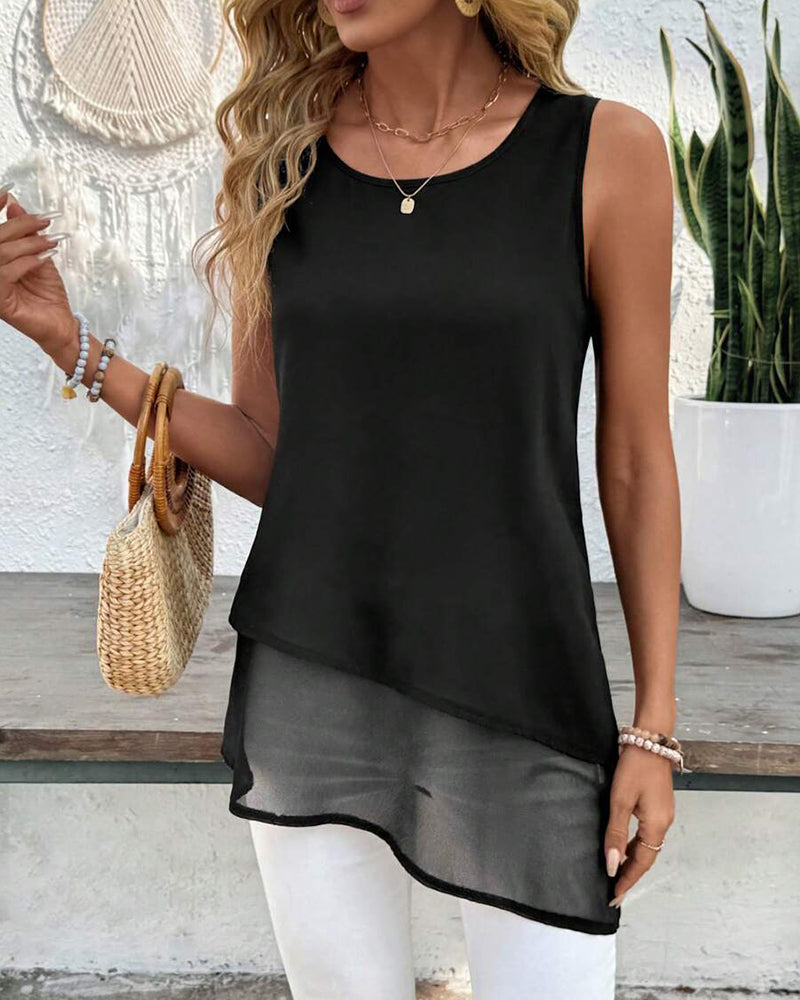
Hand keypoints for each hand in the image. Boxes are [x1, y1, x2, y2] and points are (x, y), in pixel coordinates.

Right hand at [0, 189, 75, 357]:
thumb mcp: (37, 255)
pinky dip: (27, 262)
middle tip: (44, 221)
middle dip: (20, 226)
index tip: (8, 193)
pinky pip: (5, 273)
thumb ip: (23, 232)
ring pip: (0, 254)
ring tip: (50, 241)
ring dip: (28, 243)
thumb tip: (13, 203)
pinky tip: (44, 258)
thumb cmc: (46, 293)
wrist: (60, 324)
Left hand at [603, 743, 674, 906]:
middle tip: (612, 890)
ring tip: (616, 873)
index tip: (614, 896)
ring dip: (633, 860)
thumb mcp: (620, 800)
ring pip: (648, 845)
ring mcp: (664, 813)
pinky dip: (636, 845)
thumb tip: (613, 864)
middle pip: (647, 857)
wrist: (650, 738)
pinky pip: (648, 833)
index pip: (642, 863)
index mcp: (657, 824)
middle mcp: (665, 822)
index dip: (628, 880)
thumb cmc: (634, 767)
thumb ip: (616, 833)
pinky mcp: (659, 804)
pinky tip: (624, 846)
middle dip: (630, 874)